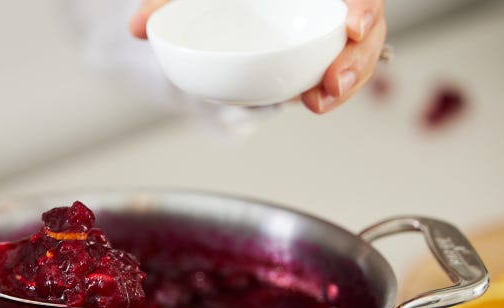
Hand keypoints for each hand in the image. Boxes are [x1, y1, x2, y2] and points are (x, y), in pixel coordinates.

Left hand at [129, 0, 386, 114]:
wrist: (215, 5)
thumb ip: (165, 1)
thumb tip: (136, 27)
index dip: (365, 5)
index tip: (352, 24)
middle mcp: (324, 1)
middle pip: (368, 25)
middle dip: (360, 57)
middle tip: (333, 83)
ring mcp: (323, 27)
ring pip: (358, 52)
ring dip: (348, 80)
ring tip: (320, 102)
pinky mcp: (318, 53)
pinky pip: (337, 70)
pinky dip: (329, 88)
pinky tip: (314, 102)